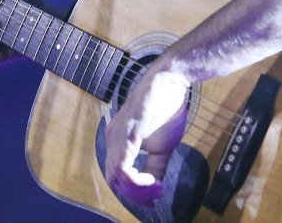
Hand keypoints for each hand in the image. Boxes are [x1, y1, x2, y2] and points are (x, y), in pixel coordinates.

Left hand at [103, 64, 189, 207]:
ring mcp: (117, 135)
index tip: (153, 198)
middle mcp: (111, 138)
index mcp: (117, 141)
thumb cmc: (165, 109)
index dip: (133, 193)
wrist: (170, 82)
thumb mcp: (162, 146)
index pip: (116, 176)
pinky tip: (152, 181)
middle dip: (135, 195)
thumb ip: (155, 167)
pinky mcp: (127, 133)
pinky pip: (123, 167)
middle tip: (155, 197)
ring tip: (157, 188)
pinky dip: (137, 180)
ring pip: (116, 177)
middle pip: (114, 180)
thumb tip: (155, 188)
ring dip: (137, 190)